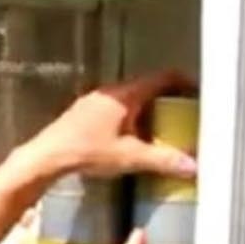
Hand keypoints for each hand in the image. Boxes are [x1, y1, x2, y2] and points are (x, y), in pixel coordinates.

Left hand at [17, 71, 198, 182]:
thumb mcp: (130, 157)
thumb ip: (163, 160)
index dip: (184, 82)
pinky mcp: (83, 112)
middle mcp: (110, 91)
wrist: (46, 157)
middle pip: (147, 86)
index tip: (198, 91)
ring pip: (130, 97)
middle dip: (168, 98)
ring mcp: (94, 100)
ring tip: (161, 127)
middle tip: (184, 112)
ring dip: (147, 108)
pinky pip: (115, 107)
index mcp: (126, 94)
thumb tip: (192, 166)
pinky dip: (129, 116)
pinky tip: (130, 135)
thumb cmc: (85, 151)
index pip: (163, 77)